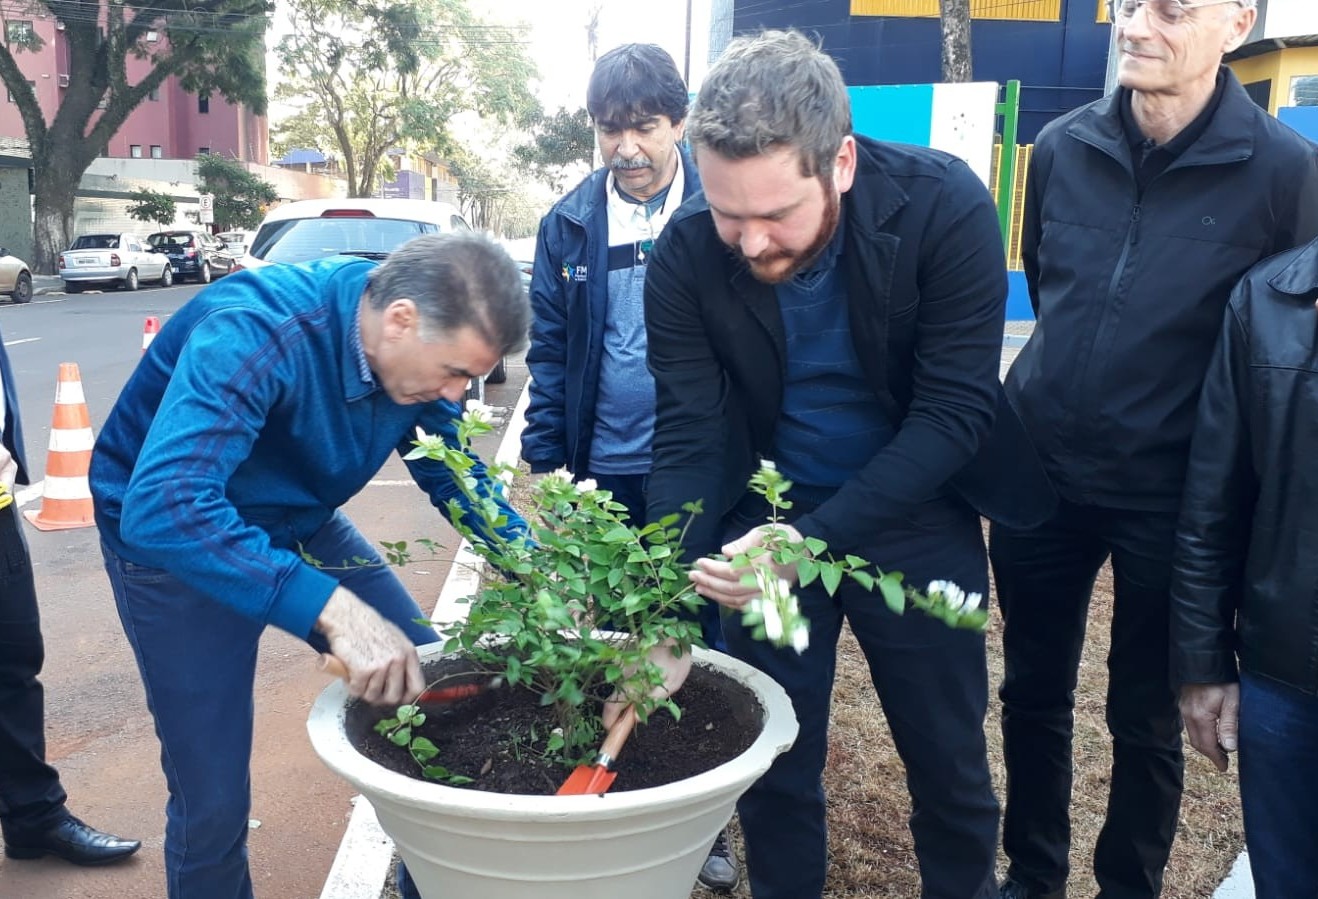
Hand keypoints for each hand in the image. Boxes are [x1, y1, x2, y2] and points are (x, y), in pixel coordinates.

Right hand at [315, 586, 425, 705]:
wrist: (347, 616)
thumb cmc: (369, 627)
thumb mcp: (396, 640)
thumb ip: (403, 661)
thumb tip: (406, 684)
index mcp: (409, 653)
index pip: (417, 688)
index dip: (406, 698)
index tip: (397, 699)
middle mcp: (398, 660)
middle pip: (394, 697)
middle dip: (381, 697)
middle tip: (371, 689)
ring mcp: (381, 666)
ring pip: (373, 696)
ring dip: (363, 689)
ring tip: (359, 673)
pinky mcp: (363, 670)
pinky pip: (357, 691)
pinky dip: (351, 685)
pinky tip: (350, 671)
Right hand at [602, 638, 691, 727]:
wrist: (675, 634)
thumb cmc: (676, 660)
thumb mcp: (670, 686)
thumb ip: (652, 703)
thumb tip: (635, 719)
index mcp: (632, 682)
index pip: (611, 706)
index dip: (609, 721)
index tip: (612, 730)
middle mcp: (623, 674)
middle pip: (614, 699)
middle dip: (621, 712)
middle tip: (634, 718)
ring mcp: (623, 666)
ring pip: (620, 690)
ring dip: (628, 699)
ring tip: (647, 697)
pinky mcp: (626, 661)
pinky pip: (625, 680)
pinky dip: (631, 688)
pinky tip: (647, 685)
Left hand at [689, 524, 803, 609]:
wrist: (805, 552)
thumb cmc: (783, 538)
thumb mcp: (764, 532)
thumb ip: (743, 544)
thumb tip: (725, 552)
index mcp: (764, 565)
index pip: (732, 571)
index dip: (714, 568)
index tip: (699, 562)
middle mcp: (766, 583)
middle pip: (731, 588)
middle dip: (709, 582)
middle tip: (693, 575)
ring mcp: (768, 594)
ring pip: (736, 600)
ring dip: (715, 595)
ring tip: (699, 587)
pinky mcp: (769, 599)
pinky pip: (745, 606)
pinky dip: (729, 603)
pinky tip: (717, 596)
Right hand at [1179, 682, 1239, 772]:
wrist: (1204, 661)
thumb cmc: (1221, 681)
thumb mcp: (1232, 702)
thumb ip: (1229, 725)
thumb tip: (1229, 748)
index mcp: (1201, 717)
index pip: (1207, 745)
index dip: (1216, 758)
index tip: (1224, 767)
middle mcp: (1188, 715)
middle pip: (1197, 742)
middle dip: (1210, 754)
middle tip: (1223, 761)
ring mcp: (1184, 709)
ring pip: (1193, 735)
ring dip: (1205, 744)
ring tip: (1219, 749)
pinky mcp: (1184, 705)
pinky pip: (1190, 726)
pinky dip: (1200, 734)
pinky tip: (1210, 733)